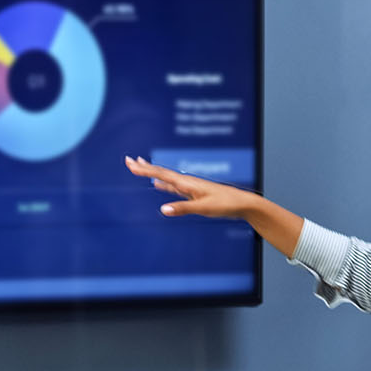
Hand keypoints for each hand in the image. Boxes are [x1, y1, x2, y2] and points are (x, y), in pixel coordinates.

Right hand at [124, 155, 255, 218]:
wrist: (241, 203)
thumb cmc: (225, 204)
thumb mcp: (203, 208)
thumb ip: (183, 208)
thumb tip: (163, 209)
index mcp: (187, 183)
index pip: (161, 174)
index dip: (145, 169)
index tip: (130, 163)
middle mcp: (186, 182)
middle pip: (161, 172)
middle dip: (144, 167)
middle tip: (129, 161)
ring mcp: (189, 187)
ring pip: (166, 178)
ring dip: (152, 173)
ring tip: (140, 167)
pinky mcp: (193, 193)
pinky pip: (173, 187)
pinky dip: (163, 184)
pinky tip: (158, 184)